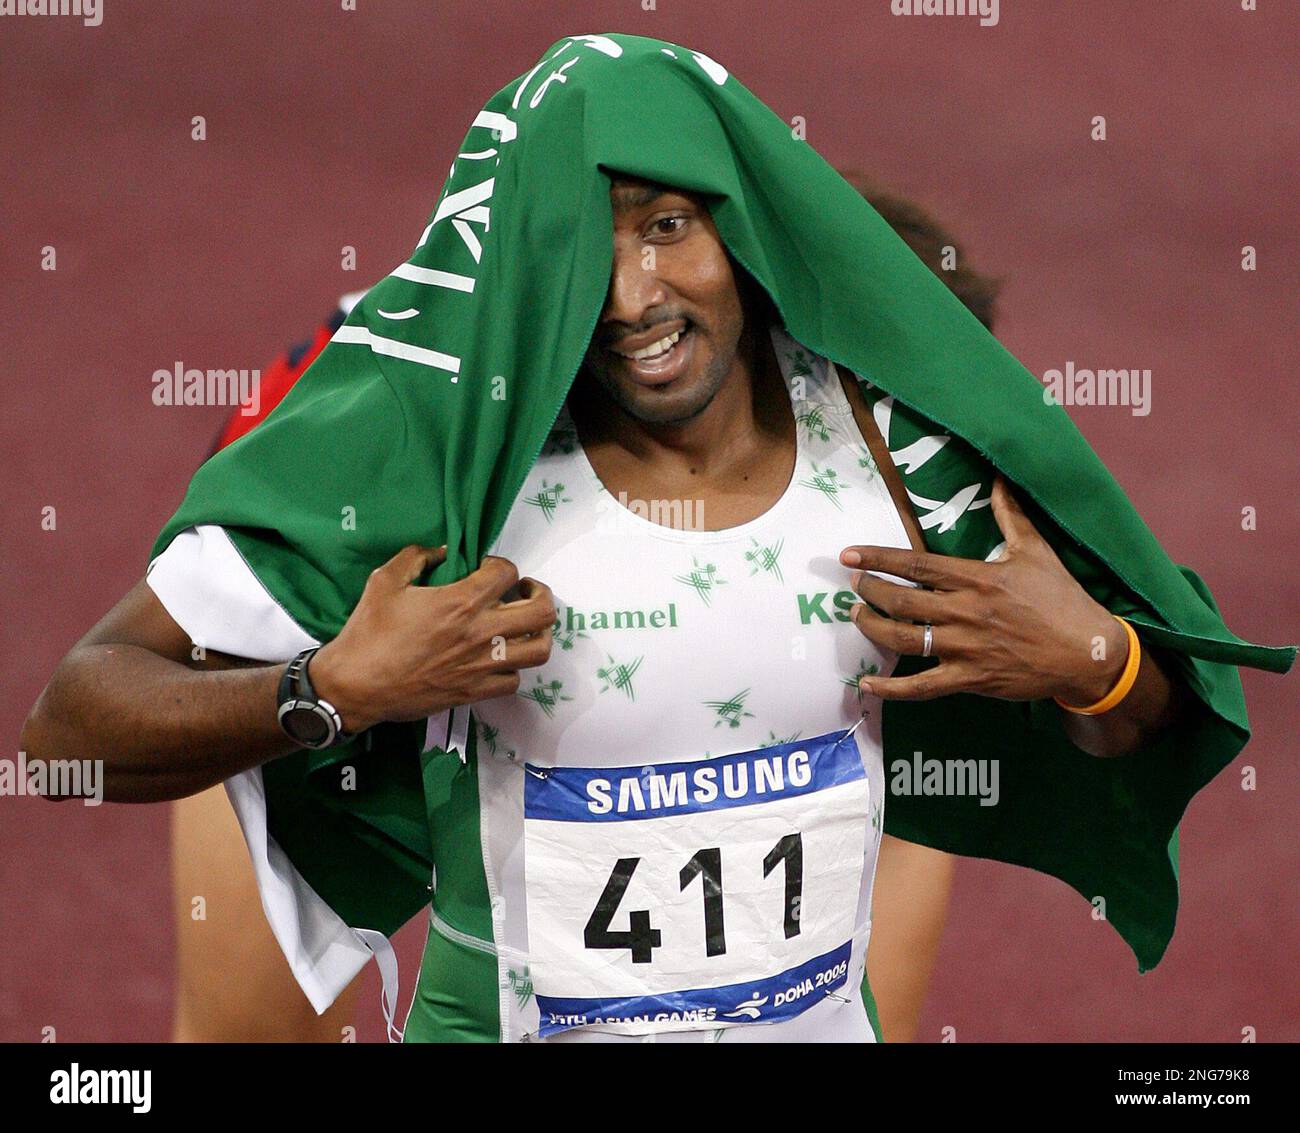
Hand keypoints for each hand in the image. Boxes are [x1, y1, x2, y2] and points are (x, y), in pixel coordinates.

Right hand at [311, 545, 554, 730]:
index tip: (487, 568)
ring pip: (540, 650)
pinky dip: (514, 667)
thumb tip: (441, 550)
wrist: (355, 685)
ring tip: (525, 626)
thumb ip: (416, 557)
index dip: (502, 564)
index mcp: (460, 602)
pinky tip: (500, 658)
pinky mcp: (474, 692)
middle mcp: (480, 633)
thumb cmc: (368, 632)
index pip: (507, 572)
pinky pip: (515, 681)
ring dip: (539, 633)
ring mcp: (481, 665)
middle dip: (540, 594)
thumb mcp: (385, 580)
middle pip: (542, 611)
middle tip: (525, 591)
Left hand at [840, 476, 1126, 703]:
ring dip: (872, 628)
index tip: (850, 555)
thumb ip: (1011, 515)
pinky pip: (921, 687)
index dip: (878, 558)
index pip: (916, 565)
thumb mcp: (1037, 550)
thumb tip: (1000, 479)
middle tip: (854, 585)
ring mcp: (965, 647)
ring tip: (857, 617)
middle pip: (901, 601)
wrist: (1087, 653)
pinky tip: (867, 685)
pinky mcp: (969, 679)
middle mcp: (964, 611)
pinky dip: (891, 689)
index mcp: (976, 578)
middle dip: (869, 591)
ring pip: (904, 639)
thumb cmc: (1061, 599)